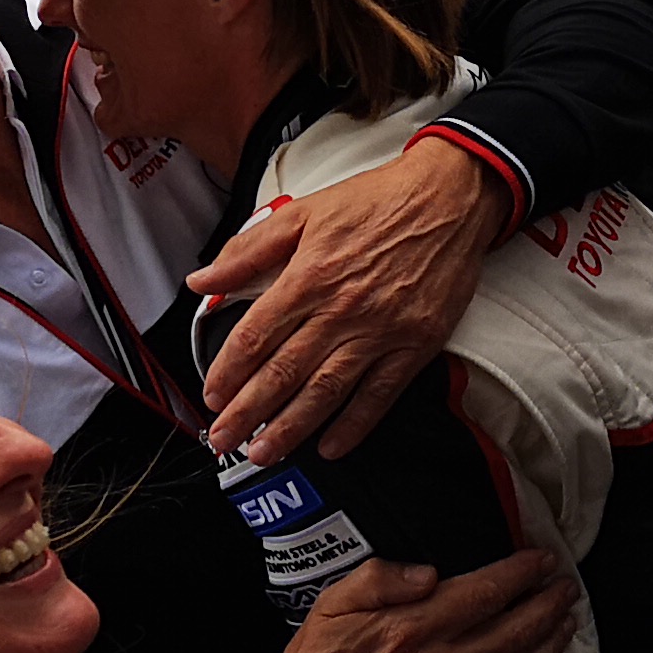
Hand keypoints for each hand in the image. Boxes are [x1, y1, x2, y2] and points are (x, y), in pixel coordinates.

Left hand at [190, 140, 503, 465]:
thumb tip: (202, 279)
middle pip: (283, 372)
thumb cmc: (377, 201)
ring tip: (265, 453)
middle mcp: (341, 309)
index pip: (255, 336)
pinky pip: (379, 395)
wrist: (450, 198)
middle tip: (224, 439)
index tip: (212, 394)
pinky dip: (354, 425)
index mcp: (309, 275)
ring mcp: (380, 331)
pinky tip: (330, 446)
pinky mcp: (416, 345)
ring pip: (326, 391)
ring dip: (291, 428)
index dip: (228, 370)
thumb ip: (248, 250)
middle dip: (247, 413)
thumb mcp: (303, 212)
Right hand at [255, 551, 579, 652]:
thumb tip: (431, 572)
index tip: (542, 561)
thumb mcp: (331, 605)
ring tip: (566, 623)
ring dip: (552, 644)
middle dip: (548, 604)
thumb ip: (381, 578)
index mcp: (410, 627)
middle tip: (567, 587)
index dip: (522, 573)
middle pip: (515, 629)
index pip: (485, 592)